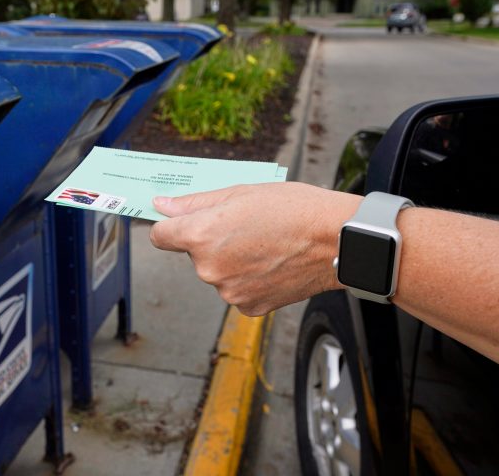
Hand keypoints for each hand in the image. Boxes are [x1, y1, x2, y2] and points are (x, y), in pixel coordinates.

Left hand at [149, 182, 360, 315]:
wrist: (337, 241)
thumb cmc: (294, 209)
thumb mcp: (240, 192)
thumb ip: (195, 203)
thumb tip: (162, 206)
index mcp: (201, 236)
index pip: (161, 236)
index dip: (172, 226)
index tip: (182, 223)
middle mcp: (209, 269)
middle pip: (194, 254)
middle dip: (212, 241)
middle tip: (246, 227)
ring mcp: (229, 291)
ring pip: (217, 272)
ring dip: (232, 261)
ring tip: (265, 244)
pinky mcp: (249, 306)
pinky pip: (237, 289)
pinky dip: (249, 279)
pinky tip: (272, 264)